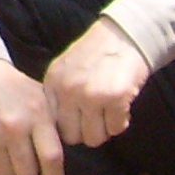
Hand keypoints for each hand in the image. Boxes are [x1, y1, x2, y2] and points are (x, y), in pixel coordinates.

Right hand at [0, 56, 64, 174]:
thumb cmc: (15, 89)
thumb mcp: (41, 99)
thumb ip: (54, 126)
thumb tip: (61, 160)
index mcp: (36, 115)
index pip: (51, 157)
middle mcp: (12, 127)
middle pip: (28, 172)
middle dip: (30, 169)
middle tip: (25, 158)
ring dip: (11, 171)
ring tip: (9, 156)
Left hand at [43, 17, 150, 148]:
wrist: (122, 37)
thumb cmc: (94, 56)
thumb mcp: (64, 71)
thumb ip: (58, 95)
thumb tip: (59, 129)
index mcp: (52, 84)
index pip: (52, 124)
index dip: (68, 127)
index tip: (79, 122)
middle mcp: (68, 91)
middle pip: (73, 136)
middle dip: (86, 133)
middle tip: (97, 121)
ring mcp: (91, 95)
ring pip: (95, 137)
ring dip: (104, 130)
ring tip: (109, 114)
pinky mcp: (115, 98)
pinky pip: (115, 129)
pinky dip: (120, 123)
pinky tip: (121, 110)